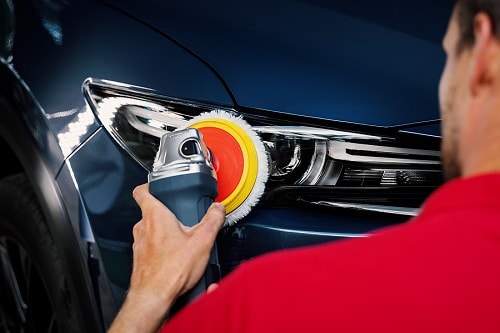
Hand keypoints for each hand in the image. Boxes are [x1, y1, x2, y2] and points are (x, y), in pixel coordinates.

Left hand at [108, 183, 225, 332]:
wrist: (154, 297)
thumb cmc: (171, 271)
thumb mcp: (202, 241)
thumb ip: (212, 221)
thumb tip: (218, 209)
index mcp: (154, 216)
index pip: (141, 191)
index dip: (148, 185)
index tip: (156, 185)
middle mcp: (142, 228)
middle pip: (151, 211)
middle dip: (167, 213)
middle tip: (182, 218)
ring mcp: (139, 244)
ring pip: (150, 230)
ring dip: (164, 232)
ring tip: (182, 240)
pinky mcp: (140, 259)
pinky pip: (150, 247)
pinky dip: (161, 248)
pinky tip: (175, 257)